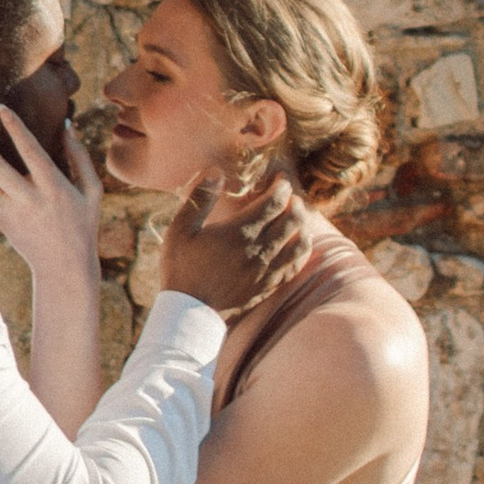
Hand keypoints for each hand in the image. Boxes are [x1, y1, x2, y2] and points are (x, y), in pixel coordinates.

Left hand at [0, 112, 103, 304]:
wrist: (65, 268)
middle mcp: (29, 199)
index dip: (16, 129)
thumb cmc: (83, 224)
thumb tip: (68, 124)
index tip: (2, 108)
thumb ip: (80, 156)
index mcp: (54, 187)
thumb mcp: (92, 190)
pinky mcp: (1, 222)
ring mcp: (12, 213)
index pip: (31, 152)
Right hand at [158, 168, 314, 319]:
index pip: (275, 202)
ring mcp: (267, 270)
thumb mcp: (181, 229)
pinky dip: (302, 250)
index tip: (280, 180)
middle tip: (288, 196)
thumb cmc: (182, 268)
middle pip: (294, 219)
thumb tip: (216, 171)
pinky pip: (296, 265)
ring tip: (294, 218)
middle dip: (295, 202)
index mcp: (240, 232)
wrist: (188, 313)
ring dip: (302, 226)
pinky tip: (296, 244)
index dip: (282, 186)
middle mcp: (260, 250)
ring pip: (301, 243)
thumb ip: (200, 198)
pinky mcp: (269, 286)